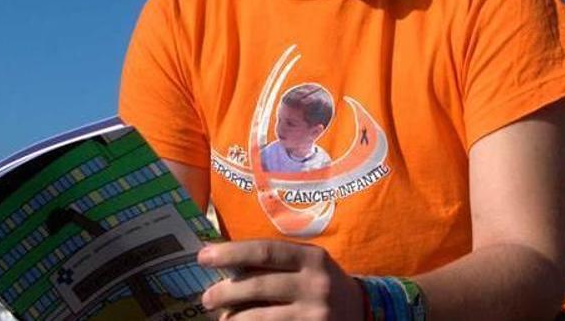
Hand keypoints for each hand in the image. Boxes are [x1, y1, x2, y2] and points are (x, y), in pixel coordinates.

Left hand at [198, 240, 363, 319]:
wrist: (361, 312)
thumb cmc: (321, 283)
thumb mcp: (308, 265)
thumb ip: (275, 263)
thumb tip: (225, 263)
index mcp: (312, 258)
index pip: (265, 251)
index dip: (231, 253)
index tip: (203, 257)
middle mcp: (315, 284)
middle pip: (259, 286)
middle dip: (225, 292)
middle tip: (207, 298)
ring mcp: (314, 315)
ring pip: (261, 318)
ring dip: (234, 319)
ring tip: (223, 319)